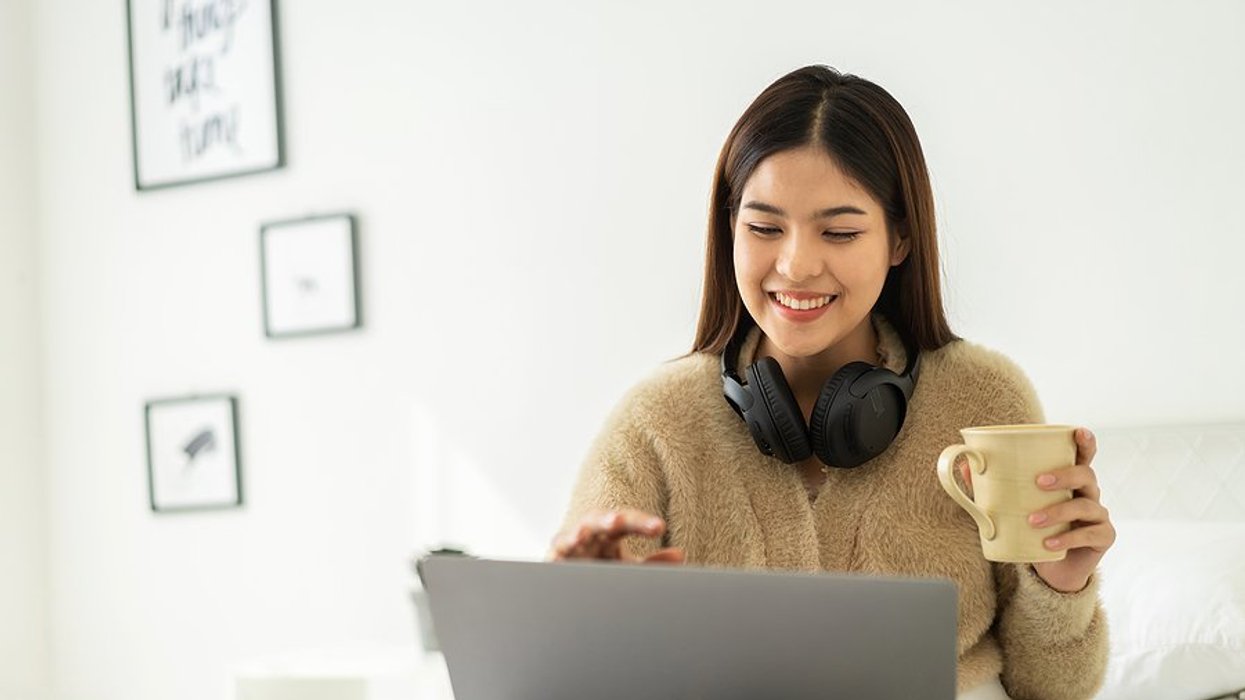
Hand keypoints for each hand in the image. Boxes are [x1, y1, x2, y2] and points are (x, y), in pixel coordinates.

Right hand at [550, 509, 685, 563]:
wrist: (576, 589)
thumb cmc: (604, 570)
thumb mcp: (628, 567)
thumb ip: (653, 563)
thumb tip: (679, 555)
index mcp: (609, 533)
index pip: (627, 521)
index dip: (641, 523)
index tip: (659, 527)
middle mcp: (588, 536)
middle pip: (597, 520)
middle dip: (606, 520)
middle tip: (617, 521)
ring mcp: (568, 549)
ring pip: (569, 537)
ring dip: (574, 536)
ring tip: (581, 537)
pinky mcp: (552, 564)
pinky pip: (551, 560)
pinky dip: (554, 560)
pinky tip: (558, 561)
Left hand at [958, 427, 1114, 591]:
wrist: (1051, 568)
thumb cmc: (1033, 528)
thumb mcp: (1013, 506)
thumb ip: (992, 487)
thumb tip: (965, 465)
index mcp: (1070, 479)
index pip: (1083, 455)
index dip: (1085, 441)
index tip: (1078, 432)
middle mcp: (1088, 492)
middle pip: (1086, 474)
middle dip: (1065, 475)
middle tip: (1039, 482)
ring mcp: (1098, 515)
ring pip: (1086, 505)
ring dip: (1058, 511)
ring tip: (1033, 520)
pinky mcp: (1103, 537)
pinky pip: (1090, 534)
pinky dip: (1068, 538)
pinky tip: (1049, 544)